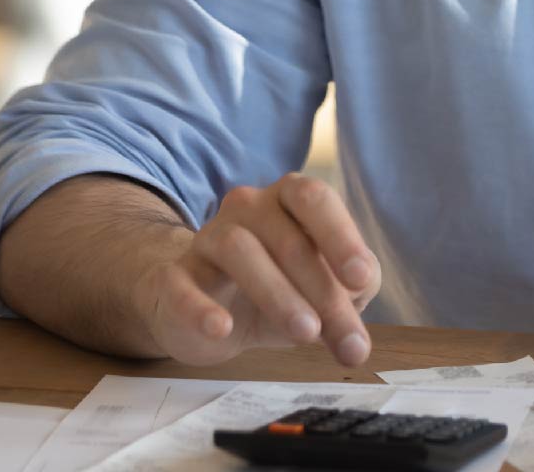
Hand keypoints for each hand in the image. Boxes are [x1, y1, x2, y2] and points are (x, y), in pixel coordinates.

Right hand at [132, 172, 381, 366]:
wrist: (206, 312)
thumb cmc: (280, 289)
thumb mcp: (323, 289)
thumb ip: (350, 291)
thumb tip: (360, 298)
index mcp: (289, 199)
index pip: (315, 199)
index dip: (341, 236)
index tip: (361, 278)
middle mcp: (248, 207)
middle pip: (287, 237)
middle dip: (322, 289)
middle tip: (345, 335)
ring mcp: (206, 238)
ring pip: (239, 250)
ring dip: (278, 294)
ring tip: (306, 333)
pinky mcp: (172, 277)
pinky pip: (180, 284)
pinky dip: (201, 307)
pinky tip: (223, 328)